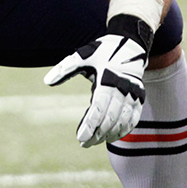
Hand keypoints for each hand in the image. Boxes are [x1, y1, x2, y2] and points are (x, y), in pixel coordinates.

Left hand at [44, 31, 147, 146]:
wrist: (130, 44)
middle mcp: (122, 88)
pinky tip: (113, 137)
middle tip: (85, 144)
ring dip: (110, 134)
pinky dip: (124, 130)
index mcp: (107, 79)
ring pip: (122, 121)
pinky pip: (133, 119)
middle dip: (97, 134)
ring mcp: (133, 94)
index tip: (80, 138)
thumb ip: (64, 69)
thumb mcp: (82, 56)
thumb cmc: (102, 51)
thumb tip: (46, 81)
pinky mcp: (139, 98)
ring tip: (96, 142)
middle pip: (110, 118)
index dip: (89, 125)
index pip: (98, 108)